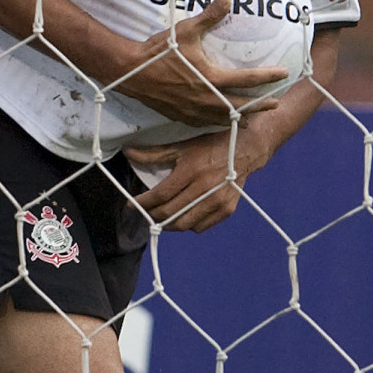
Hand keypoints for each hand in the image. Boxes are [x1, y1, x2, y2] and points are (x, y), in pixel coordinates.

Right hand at [115, 0, 285, 127]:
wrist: (130, 72)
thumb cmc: (159, 51)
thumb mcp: (186, 30)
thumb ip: (209, 16)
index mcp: (212, 79)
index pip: (248, 79)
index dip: (268, 76)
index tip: (284, 74)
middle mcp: (206, 99)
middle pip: (241, 106)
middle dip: (260, 105)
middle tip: (275, 104)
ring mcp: (194, 111)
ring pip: (224, 118)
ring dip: (240, 116)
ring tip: (250, 117)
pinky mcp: (181, 116)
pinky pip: (205, 123)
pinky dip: (217, 121)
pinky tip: (219, 119)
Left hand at [129, 122, 270, 231]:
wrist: (245, 150)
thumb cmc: (210, 145)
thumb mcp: (182, 146)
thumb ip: (154, 153)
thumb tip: (127, 151)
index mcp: (192, 170)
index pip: (161, 195)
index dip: (143, 202)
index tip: (132, 205)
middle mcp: (205, 188)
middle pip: (170, 212)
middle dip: (152, 215)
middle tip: (143, 213)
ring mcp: (218, 201)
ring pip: (184, 224)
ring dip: (167, 224)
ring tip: (159, 217)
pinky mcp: (227, 209)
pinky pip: (200, 227)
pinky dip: (187, 225)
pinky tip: (181, 216)